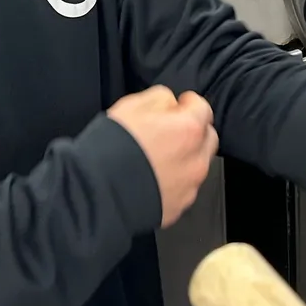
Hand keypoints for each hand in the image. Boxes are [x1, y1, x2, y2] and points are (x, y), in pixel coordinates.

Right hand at [108, 86, 218, 227]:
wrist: (98, 192)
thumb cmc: (113, 146)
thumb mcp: (132, 105)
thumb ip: (160, 98)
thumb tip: (171, 103)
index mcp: (189, 130)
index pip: (203, 108)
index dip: (189, 103)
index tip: (180, 103)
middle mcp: (197, 160)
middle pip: (207, 138)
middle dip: (194, 130)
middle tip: (173, 128)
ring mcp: (190, 187)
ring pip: (198, 165)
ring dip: (187, 156)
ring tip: (160, 156)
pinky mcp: (179, 207)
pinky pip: (184, 188)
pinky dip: (176, 180)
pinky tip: (155, 177)